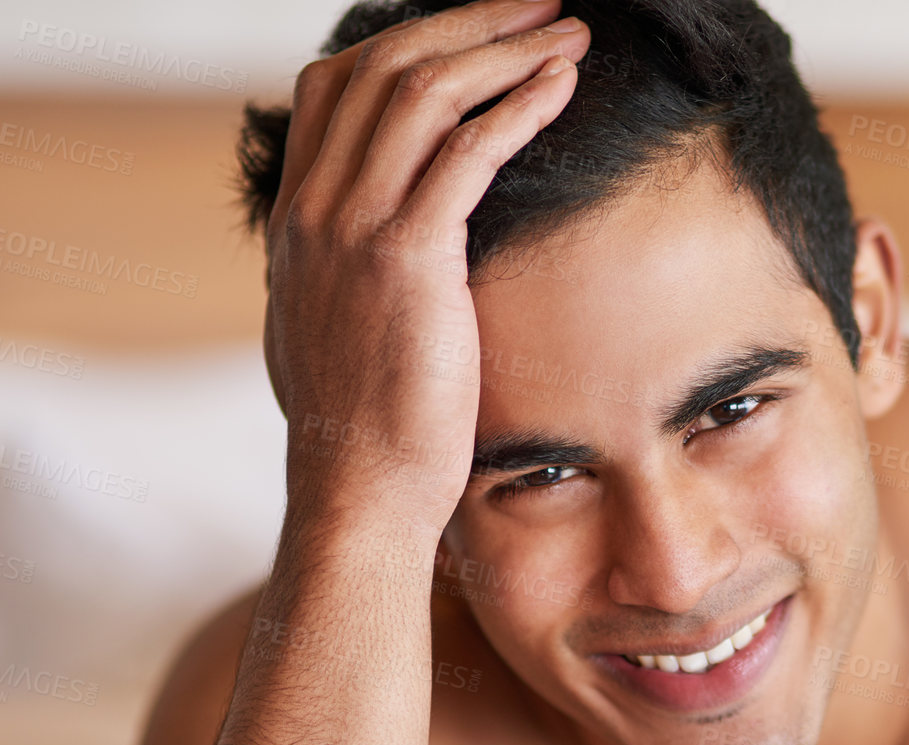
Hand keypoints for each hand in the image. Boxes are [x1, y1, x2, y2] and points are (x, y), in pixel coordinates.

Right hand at [262, 0, 591, 536]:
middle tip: (539, 7)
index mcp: (296, 217)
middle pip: (382, 64)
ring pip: (423, 90)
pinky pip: (467, 151)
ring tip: (568, 33)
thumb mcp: (331, 330)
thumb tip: (371, 252)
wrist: (357, 488)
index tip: (478, 35)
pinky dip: (518, 106)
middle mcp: (314, 206)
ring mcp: (352, 227)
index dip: (408, 41)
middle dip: (468, 22)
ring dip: (504, 48)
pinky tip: (562, 88)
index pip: (336, 86)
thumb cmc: (365, 425)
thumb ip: (341, 270)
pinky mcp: (406, 257)